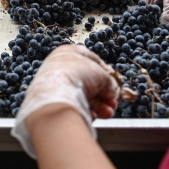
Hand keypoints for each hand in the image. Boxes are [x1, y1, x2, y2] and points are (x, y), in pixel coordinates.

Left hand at [11, 44, 120, 158]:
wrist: (56, 97)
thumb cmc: (77, 77)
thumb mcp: (102, 75)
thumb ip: (110, 82)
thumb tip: (113, 92)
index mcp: (68, 52)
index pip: (92, 61)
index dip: (106, 74)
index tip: (114, 84)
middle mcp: (60, 67)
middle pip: (88, 81)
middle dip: (104, 94)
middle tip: (113, 102)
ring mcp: (55, 85)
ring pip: (82, 95)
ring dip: (99, 105)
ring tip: (108, 112)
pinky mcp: (53, 102)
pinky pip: (73, 105)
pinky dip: (86, 111)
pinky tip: (95, 116)